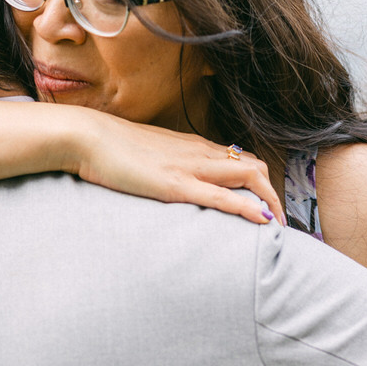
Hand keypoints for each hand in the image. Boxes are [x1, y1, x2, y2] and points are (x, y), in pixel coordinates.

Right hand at [70, 114, 284, 226]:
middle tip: (279, 222)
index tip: (265, 205)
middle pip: (254, 166)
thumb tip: (168, 181)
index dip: (259, 183)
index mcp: (192, 146)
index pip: (239, 158)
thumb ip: (165, 165)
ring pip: (249, 175)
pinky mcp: (176, 185)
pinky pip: (222, 196)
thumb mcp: (146, 155)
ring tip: (279, 228)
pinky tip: (263, 222)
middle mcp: (199, 153)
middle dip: (273, 195)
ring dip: (270, 202)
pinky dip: (248, 209)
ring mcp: (190, 167)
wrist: (87, 137)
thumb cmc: (109, 148)